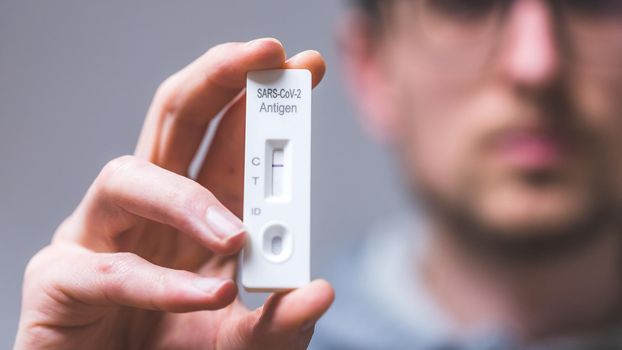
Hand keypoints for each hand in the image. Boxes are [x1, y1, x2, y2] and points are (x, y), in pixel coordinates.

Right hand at [15, 38, 333, 349]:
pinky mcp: (63, 279)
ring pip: (129, 175)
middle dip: (219, 80)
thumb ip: (278, 322)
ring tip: (237, 236)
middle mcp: (149, 212)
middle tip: (265, 56)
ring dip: (188, 197)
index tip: (302, 65)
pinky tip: (206, 295)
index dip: (260, 99)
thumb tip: (319, 291)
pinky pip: (109, 268)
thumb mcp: (243, 343)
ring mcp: (100, 237)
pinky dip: (162, 284)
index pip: (227, 139)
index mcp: (197, 213)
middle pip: (174, 120)